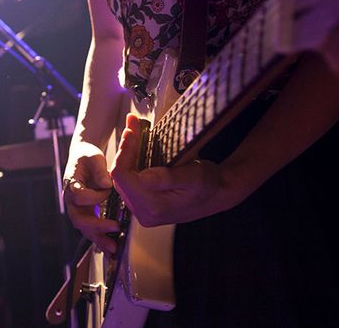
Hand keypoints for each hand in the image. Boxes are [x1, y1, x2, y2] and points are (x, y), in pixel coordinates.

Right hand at [63, 142, 120, 253]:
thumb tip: (106, 184)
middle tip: (114, 228)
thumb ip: (99, 171)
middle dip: (96, 226)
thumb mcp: (94, 158)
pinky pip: (91, 230)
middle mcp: (71, 201)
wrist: (83, 158)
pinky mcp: (86, 214)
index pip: (79, 196)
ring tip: (113, 248)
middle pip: (79, 219)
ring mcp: (78, 210)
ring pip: (84, 229)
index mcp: (70, 185)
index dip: (94, 196)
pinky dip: (101, 239)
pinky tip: (111, 247)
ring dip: (99, 239)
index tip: (108, 188)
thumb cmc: (88, 157)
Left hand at [111, 113, 232, 226]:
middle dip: (125, 148)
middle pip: (120, 176)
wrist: (218, 194)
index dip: (124, 150)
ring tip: (133, 132)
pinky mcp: (144, 203)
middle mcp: (144, 212)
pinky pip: (130, 179)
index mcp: (153, 207)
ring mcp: (142, 209)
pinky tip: (136, 146)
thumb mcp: (193, 177)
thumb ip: (167, 178)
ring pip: (123, 177)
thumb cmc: (208, 185)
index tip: (131, 131)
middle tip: (132, 126)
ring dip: (127, 153)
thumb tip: (143, 177)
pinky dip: (131, 160)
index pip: (123, 176)